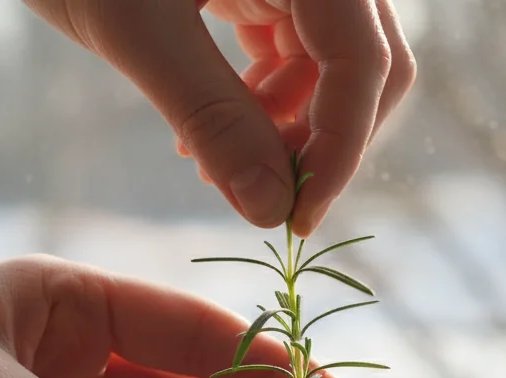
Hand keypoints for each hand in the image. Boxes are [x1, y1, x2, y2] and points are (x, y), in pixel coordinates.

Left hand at [23, 0, 415, 235]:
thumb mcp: (138, 31)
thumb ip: (211, 117)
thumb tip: (270, 210)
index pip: (365, 62)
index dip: (341, 148)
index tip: (298, 218)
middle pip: (367, 66)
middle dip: (319, 141)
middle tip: (260, 197)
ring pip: (331, 69)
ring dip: (284, 129)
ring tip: (207, 162)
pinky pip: (294, 54)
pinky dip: (261, 103)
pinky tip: (204, 132)